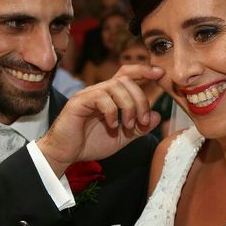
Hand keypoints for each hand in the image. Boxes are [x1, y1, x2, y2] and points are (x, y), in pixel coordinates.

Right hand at [38, 65, 163, 176]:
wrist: (65, 154)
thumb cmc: (90, 143)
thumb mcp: (123, 137)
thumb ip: (140, 127)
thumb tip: (156, 115)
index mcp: (111, 96)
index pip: (128, 74)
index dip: (144, 70)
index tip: (160, 74)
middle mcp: (100, 91)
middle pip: (126, 80)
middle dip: (141, 100)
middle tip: (143, 121)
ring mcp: (89, 95)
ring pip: (116, 86)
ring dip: (129, 107)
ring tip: (129, 126)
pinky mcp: (78, 102)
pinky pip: (101, 98)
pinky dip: (112, 112)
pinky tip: (112, 126)